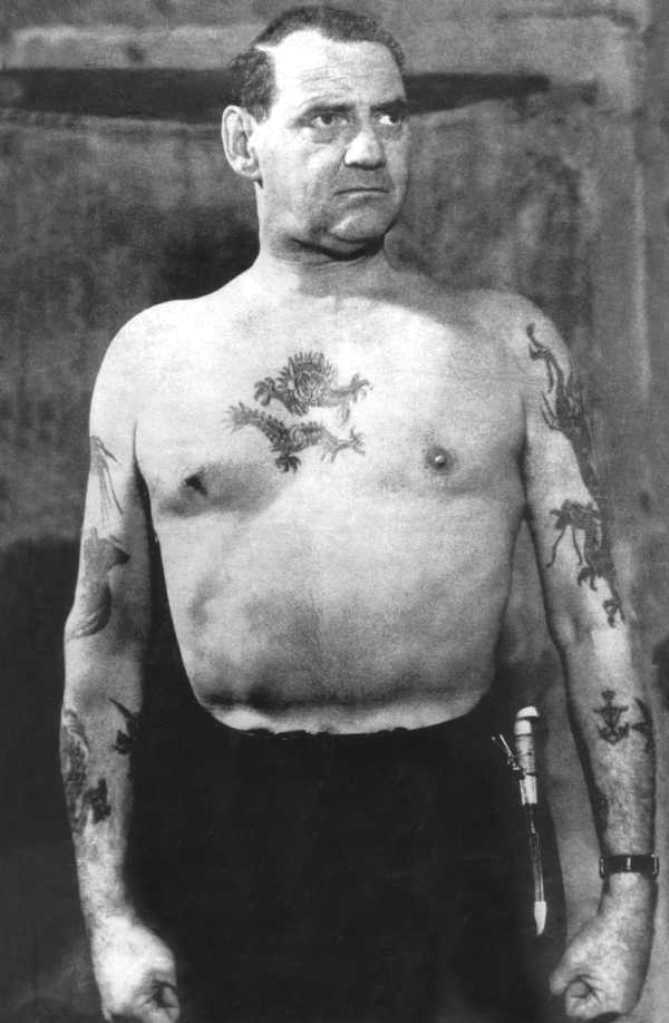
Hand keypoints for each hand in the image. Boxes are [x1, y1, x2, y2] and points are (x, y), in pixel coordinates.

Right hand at [90, 915, 179, 1022]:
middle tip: (153, 976)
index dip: (171, 1004)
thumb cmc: (139, 944)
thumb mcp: (167, 966)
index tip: (165, 984)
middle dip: (159, 1002)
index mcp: (133, 1008)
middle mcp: (116, 1016)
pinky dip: (138, 998)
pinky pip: (130, 1010)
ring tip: (142, 976)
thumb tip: (169, 1014)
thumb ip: (172, 994)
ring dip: (149, 1001)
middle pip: (151, 1020)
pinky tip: (133, 977)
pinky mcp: (106, 1004)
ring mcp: (109, 1011)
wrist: (110, 928)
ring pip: (142, 1016)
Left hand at [550, 881, 654, 1018]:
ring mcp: (630, 989)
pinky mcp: (630, 976)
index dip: (570, 990)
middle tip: (586, 961)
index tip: (576, 970)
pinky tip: (603, 951)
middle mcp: (625, 1002)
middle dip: (581, 983)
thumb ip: (559, 980)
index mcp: (614, 1004)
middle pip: (589, 1002)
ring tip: (595, 955)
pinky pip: (607, 980)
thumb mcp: (572, 960)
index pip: (579, 1011)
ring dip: (589, 975)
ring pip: (596, 990)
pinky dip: (599, 968)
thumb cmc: (599, 938)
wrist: (625, 914)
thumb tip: (553, 992)